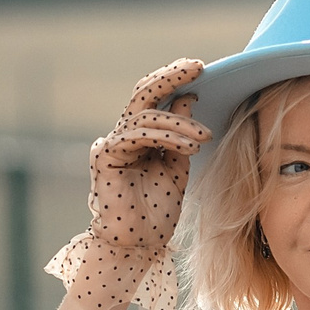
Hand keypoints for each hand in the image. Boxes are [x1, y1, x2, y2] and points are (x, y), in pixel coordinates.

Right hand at [47, 58, 213, 309]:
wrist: (137, 244)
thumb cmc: (157, 210)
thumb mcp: (178, 165)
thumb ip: (181, 134)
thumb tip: (189, 97)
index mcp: (141, 135)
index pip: (155, 98)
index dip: (175, 80)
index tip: (202, 67)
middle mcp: (123, 134)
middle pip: (144, 93)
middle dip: (171, 76)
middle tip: (198, 66)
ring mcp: (112, 143)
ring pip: (145, 115)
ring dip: (179, 123)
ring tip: (204, 137)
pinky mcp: (105, 155)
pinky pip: (136, 134)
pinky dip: (165, 136)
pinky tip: (189, 145)